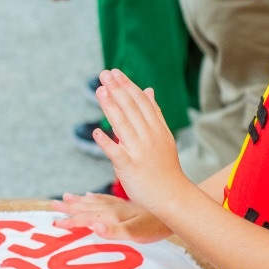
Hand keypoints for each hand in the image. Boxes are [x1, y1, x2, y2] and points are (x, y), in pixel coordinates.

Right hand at [51, 192, 171, 241]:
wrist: (174, 210)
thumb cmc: (155, 227)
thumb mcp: (134, 233)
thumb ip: (113, 231)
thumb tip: (93, 226)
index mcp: (112, 216)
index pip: (86, 218)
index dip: (71, 221)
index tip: (55, 223)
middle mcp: (113, 209)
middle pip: (87, 208)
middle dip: (70, 208)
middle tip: (53, 205)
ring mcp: (120, 206)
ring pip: (94, 203)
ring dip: (79, 202)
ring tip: (65, 197)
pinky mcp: (128, 205)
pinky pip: (106, 200)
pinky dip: (95, 199)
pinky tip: (90, 196)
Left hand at [92, 69, 189, 216]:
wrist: (173, 196)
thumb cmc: (165, 167)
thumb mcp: (164, 136)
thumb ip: (155, 113)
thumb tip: (148, 89)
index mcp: (157, 129)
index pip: (140, 102)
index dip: (127, 86)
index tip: (115, 72)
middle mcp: (149, 137)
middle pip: (131, 109)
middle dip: (117, 90)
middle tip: (104, 74)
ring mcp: (140, 152)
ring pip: (123, 125)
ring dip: (110, 107)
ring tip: (100, 91)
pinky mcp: (130, 168)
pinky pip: (117, 153)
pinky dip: (106, 142)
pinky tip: (96, 132)